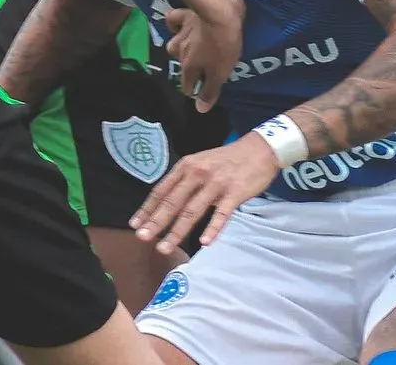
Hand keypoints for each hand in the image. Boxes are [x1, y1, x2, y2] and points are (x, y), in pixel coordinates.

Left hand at [129, 134, 280, 254]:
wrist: (259, 149)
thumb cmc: (226, 160)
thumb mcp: (200, 163)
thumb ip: (184, 180)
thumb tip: (164, 203)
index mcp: (186, 167)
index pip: (162, 190)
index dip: (147, 208)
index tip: (135, 225)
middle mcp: (198, 173)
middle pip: (173, 202)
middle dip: (156, 222)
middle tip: (142, 238)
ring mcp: (216, 183)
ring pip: (192, 211)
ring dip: (177, 231)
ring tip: (165, 247)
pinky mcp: (235, 192)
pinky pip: (222, 214)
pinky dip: (212, 229)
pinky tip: (204, 242)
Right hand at [164, 7, 238, 112]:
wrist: (220, 12)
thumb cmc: (223, 44)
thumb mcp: (221, 72)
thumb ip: (210, 91)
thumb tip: (199, 110)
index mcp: (189, 67)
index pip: (186, 86)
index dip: (195, 90)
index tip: (204, 88)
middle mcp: (179, 52)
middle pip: (181, 65)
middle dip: (190, 67)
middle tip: (205, 64)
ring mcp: (179, 34)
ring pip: (174, 45)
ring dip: (182, 47)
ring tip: (194, 45)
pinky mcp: (182, 16)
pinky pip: (172, 21)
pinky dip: (175, 25)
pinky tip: (182, 25)